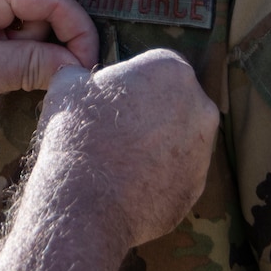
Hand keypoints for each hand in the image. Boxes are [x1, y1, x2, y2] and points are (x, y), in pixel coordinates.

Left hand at [0, 0, 98, 129]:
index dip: (78, 33)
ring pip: (22, 13)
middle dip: (46, 43)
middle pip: (40, 3)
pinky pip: (1, 16)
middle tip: (33, 80)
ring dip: (23, 47)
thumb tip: (79, 67)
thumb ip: (34, 66)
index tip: (86, 70)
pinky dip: (7, 44)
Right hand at [36, 49, 218, 249]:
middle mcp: (200, 107)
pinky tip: (129, 184)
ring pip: (180, 140)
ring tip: (120, 161)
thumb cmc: (78, 135)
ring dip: (157, 146)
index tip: (111, 100)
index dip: (131, 83)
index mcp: (171, 70)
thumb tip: (78, 77)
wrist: (88, 202)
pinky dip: (159, 177)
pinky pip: (177, 175)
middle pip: (175, 103)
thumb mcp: (67, 87)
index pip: (155, 68)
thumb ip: (82, 75)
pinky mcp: (197, 187)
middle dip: (151, 113)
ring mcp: (203, 150)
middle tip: (117, 130)